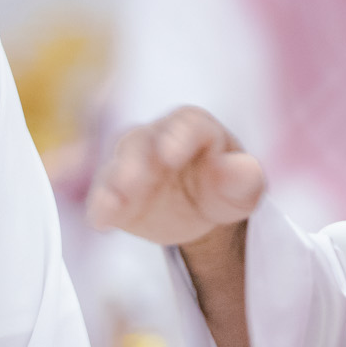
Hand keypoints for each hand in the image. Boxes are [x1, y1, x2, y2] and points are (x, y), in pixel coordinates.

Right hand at [87, 107, 264, 248]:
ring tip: (112, 205)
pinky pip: (103, 196)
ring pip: (116, 167)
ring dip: (113, 185)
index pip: (185, 124)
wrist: (201, 211)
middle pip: (141, 143)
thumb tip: (238, 168)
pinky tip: (101, 222)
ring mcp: (131, 164)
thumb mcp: (244, 187)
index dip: (177, 137)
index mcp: (192, 126)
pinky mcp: (115, 191)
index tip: (170, 156)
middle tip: (132, 182)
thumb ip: (244, 177)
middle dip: (134, 163)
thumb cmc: (225, 187)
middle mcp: (155, 138)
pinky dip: (101, 207)